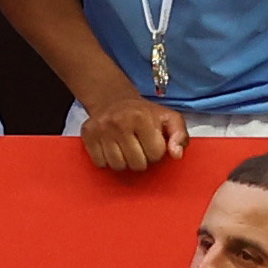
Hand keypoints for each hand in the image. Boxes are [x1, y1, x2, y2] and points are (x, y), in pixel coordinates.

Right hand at [76, 91, 190, 174]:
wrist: (113, 100)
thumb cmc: (144, 113)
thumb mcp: (169, 118)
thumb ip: (180, 135)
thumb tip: (176, 155)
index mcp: (141, 117)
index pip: (155, 154)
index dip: (156, 151)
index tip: (152, 141)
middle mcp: (119, 122)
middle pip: (137, 164)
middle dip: (141, 159)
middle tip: (138, 145)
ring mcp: (101, 130)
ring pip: (118, 166)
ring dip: (124, 162)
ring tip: (126, 148)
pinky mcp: (87, 136)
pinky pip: (101, 164)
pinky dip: (107, 161)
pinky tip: (112, 148)